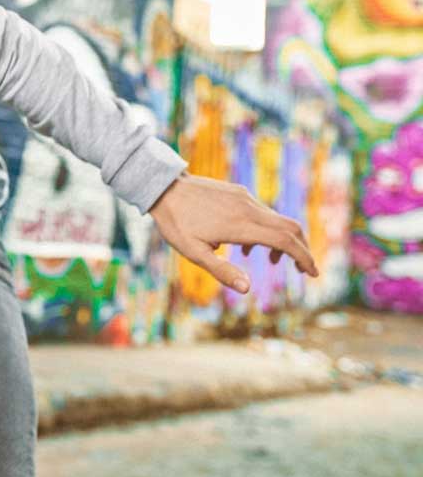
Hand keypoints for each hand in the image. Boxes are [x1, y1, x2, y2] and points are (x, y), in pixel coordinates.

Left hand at [148, 173, 318, 293]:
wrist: (163, 187)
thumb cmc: (175, 223)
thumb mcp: (193, 252)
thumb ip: (222, 271)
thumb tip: (248, 289)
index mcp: (241, 225)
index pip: (285, 240)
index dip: (304, 257)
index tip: (313, 273)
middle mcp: (248, 209)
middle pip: (290, 227)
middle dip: (301, 250)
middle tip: (303, 271)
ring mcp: (244, 198)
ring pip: (276, 219)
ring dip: (281, 241)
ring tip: (269, 261)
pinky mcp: (238, 192)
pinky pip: (262, 212)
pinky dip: (266, 230)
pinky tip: (246, 245)